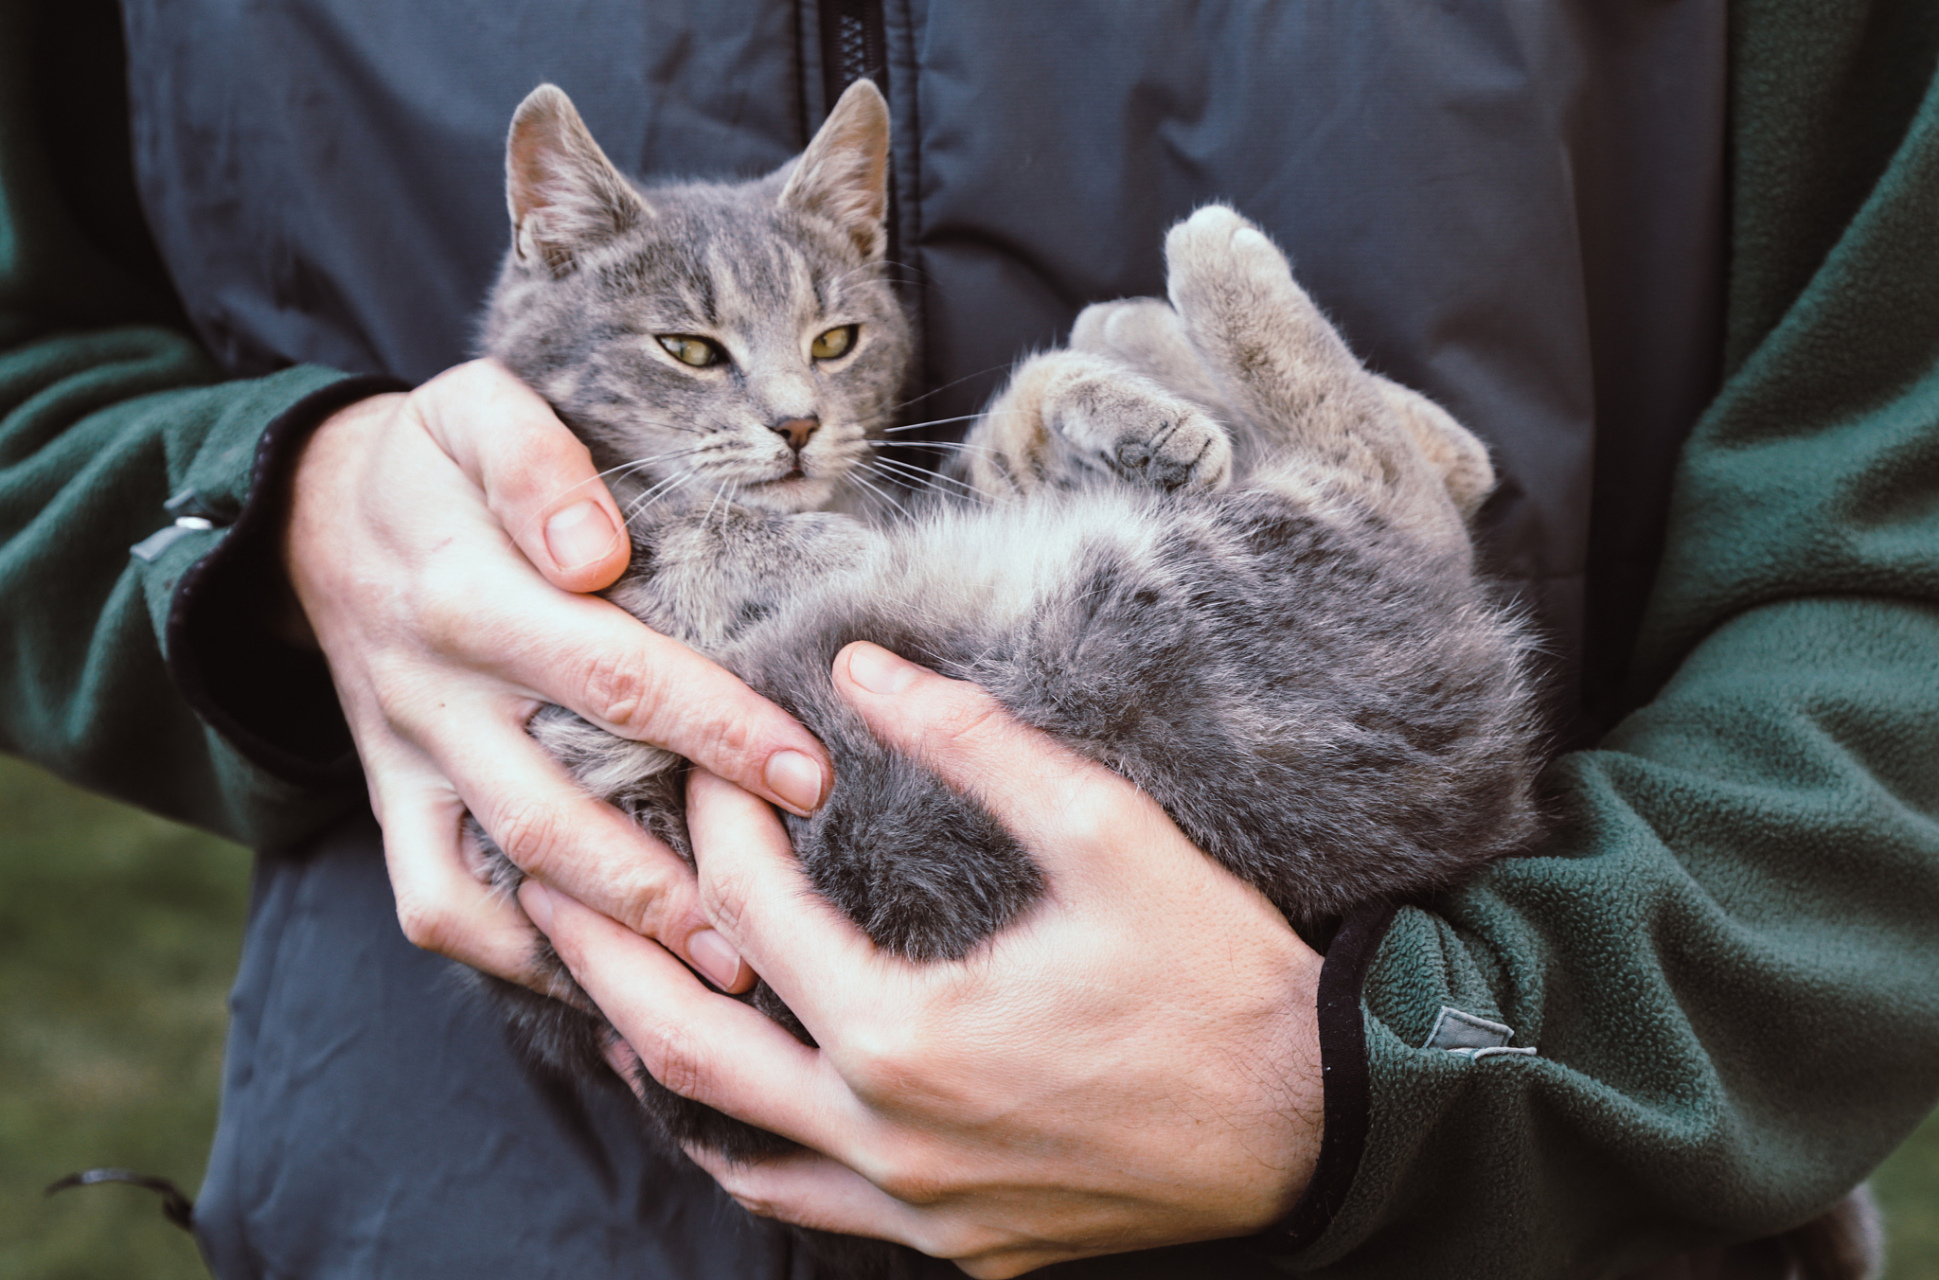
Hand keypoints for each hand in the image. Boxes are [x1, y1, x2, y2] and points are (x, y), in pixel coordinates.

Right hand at [284, 358, 831, 991]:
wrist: (315, 517)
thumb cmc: (437, 464)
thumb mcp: (474, 411)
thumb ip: (534, 462)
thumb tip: (593, 551)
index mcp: (467, 594)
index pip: (608, 673)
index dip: (710, 729)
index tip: (805, 774)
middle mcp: (437, 695)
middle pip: (556, 808)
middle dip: (669, 879)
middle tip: (771, 928)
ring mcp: (413, 762)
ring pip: (503, 878)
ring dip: (609, 941)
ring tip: (719, 982)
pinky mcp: (397, 802)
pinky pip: (439, 906)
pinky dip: (519, 962)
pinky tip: (613, 993)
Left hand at [522, 642, 1324, 1276]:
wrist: (1314, 1119)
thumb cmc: (1213, 973)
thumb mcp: (1106, 831)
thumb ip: (974, 743)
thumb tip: (866, 668)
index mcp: (904, 1038)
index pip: (751, 916)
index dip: (713, 825)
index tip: (705, 769)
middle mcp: (886, 1141)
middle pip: (686, 1044)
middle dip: (604, 952)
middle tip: (545, 885)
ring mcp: (915, 1210)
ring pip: (729, 1144)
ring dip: (657, 1057)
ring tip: (606, 986)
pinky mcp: (956, 1244)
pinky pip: (808, 1201)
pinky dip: (747, 1141)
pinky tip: (730, 1098)